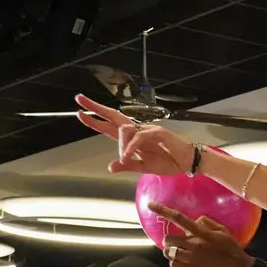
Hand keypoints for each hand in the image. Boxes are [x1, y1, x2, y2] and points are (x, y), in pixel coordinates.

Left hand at [74, 94, 192, 175]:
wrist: (187, 162)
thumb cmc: (168, 162)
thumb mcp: (143, 167)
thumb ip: (127, 165)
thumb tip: (110, 167)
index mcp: (131, 139)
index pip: (110, 126)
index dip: (95, 120)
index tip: (80, 113)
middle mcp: (137, 130)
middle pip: (113, 116)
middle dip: (95, 107)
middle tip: (79, 99)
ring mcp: (146, 129)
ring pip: (124, 129)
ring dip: (120, 145)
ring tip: (125, 159)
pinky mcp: (157, 132)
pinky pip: (138, 138)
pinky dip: (130, 147)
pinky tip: (127, 155)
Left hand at [148, 204, 252, 266]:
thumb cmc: (233, 251)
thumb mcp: (224, 232)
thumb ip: (208, 223)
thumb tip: (196, 220)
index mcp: (201, 234)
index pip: (179, 218)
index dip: (163, 210)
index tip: (150, 205)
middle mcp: (194, 245)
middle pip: (169, 240)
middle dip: (170, 243)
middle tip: (176, 245)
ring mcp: (191, 260)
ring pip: (170, 256)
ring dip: (173, 255)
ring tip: (182, 257)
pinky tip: (186, 266)